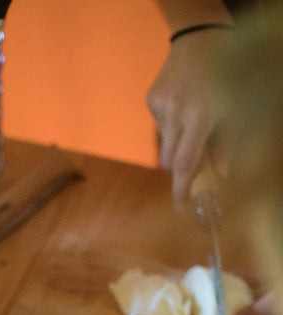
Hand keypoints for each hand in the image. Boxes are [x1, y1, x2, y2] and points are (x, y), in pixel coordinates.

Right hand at [147, 30, 231, 208]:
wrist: (200, 37)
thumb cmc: (226, 73)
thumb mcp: (234, 108)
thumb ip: (225, 144)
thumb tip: (221, 175)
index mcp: (200, 114)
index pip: (185, 163)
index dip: (182, 190)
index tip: (180, 208)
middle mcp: (176, 111)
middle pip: (170, 161)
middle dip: (181, 168)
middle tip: (193, 162)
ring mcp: (160, 105)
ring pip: (164, 145)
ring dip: (177, 144)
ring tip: (191, 122)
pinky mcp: (151, 99)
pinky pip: (159, 127)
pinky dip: (170, 126)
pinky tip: (181, 106)